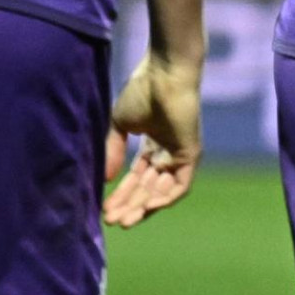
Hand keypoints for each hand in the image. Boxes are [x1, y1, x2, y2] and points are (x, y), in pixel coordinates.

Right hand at [103, 52, 202, 227]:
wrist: (163, 74)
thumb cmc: (143, 91)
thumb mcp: (121, 125)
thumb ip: (113, 151)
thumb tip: (106, 180)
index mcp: (152, 144)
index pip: (137, 178)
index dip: (121, 195)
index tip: (104, 210)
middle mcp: (167, 152)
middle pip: (147, 188)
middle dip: (129, 205)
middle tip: (110, 221)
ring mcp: (180, 153)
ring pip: (162, 191)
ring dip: (143, 207)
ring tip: (124, 220)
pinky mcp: (191, 153)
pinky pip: (180, 185)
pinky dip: (164, 200)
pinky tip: (145, 209)